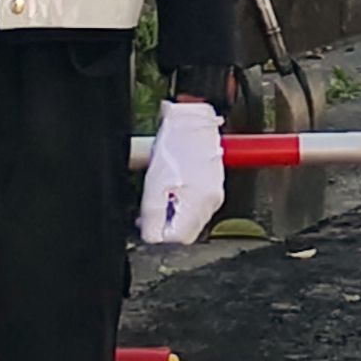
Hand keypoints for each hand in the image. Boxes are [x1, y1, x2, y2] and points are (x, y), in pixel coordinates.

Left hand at [137, 100, 224, 244]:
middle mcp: (211, 204)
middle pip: (185, 234)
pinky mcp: (213, 191)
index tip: (145, 227)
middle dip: (164, 228)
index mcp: (197, 204)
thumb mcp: (153, 186)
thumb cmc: (174, 146)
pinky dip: (181, 207)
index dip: (158, 236)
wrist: (193, 121)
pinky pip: (195, 210)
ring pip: (191, 223)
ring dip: (172, 218)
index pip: (178, 239)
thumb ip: (152, 217)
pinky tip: (170, 193)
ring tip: (158, 199)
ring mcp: (214, 197)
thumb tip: (150, 238)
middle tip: (147, 217)